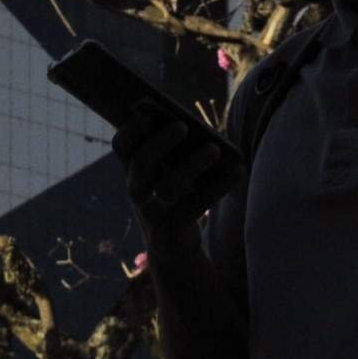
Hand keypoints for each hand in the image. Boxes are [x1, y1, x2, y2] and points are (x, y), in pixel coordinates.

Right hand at [112, 103, 238, 237]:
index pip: (122, 145)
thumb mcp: (170, 172)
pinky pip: (194, 207)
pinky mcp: (172, 228)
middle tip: (183, 126)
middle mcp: (137, 189)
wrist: (173, 243)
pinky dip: (216, 188)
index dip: (132, 129)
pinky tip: (236, 173)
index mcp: (133, 168)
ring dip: (192, 165)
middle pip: (141, 163)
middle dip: (160, 142)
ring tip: (214, 150)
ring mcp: (152, 211)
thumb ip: (179, 152)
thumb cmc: (175, 194)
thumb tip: (206, 135)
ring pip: (168, 187)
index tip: (149, 115)